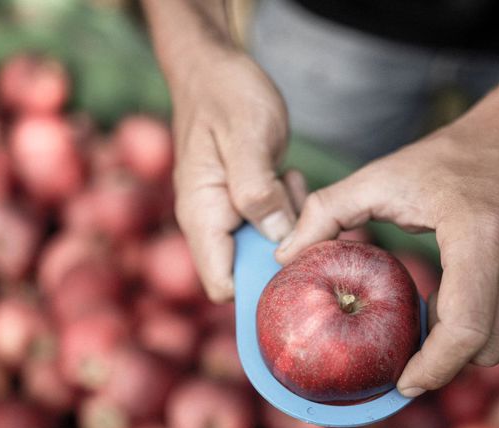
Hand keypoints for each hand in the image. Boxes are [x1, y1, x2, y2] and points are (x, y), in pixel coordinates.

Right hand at [170, 43, 305, 301]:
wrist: (214, 69)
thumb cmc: (225, 94)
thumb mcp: (247, 136)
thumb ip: (258, 191)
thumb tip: (277, 238)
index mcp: (202, 216)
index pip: (223, 285)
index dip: (260, 287)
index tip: (294, 260)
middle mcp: (210, 223)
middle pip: (250, 273)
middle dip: (283, 252)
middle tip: (296, 207)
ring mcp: (226, 215)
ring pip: (265, 251)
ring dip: (289, 227)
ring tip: (289, 182)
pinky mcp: (244, 205)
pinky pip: (271, 227)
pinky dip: (288, 212)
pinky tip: (288, 178)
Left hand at [276, 97, 498, 395]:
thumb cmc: (449, 160)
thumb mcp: (382, 176)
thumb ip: (326, 212)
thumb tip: (285, 257)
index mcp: (481, 232)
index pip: (464, 328)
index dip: (432, 367)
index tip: (404, 381)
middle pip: (489, 346)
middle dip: (448, 361)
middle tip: (416, 349)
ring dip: (476, 350)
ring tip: (446, 325)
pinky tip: (480, 312)